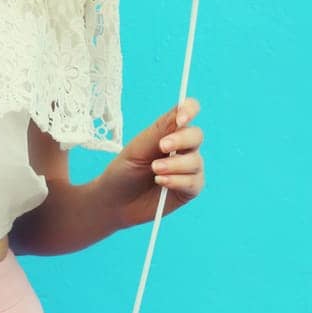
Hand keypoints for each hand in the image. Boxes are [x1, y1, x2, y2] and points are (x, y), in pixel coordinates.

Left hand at [92, 97, 205, 230]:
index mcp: (168, 131)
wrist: (115, 202)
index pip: (188, 111)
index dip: (189, 110)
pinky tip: (161, 181)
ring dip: (175, 165)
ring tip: (155, 171)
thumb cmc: (124, 170)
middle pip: (196, 135)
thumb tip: (180, 112)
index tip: (181, 119)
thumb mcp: (137, 148)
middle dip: (181, 140)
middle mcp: (182, 148)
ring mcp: (188, 168)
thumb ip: (160, 131)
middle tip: (162, 146)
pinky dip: (178, 180)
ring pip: (196, 161)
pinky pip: (194, 182)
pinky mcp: (189, 189)